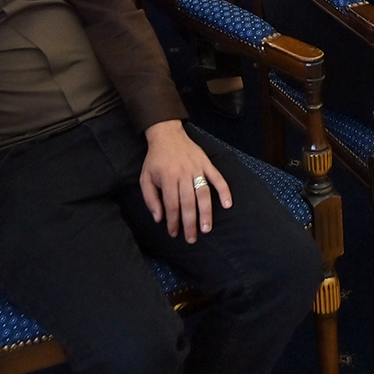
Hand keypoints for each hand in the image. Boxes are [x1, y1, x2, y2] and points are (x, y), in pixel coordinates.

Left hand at [139, 120, 232, 242]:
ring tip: (207, 228)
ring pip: (203, 193)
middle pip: (188, 203)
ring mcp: (197, 168)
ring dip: (206, 212)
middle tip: (192, 239)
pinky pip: (218, 178)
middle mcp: (183, 174)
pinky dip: (224, 190)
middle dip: (190, 223)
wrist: (167, 135)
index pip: (172, 205)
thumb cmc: (155, 159)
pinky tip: (228, 204)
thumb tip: (159, 218)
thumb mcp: (145, 178)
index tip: (174, 233)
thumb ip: (150, 199)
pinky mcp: (206, 163)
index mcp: (167, 178)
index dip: (173, 221)